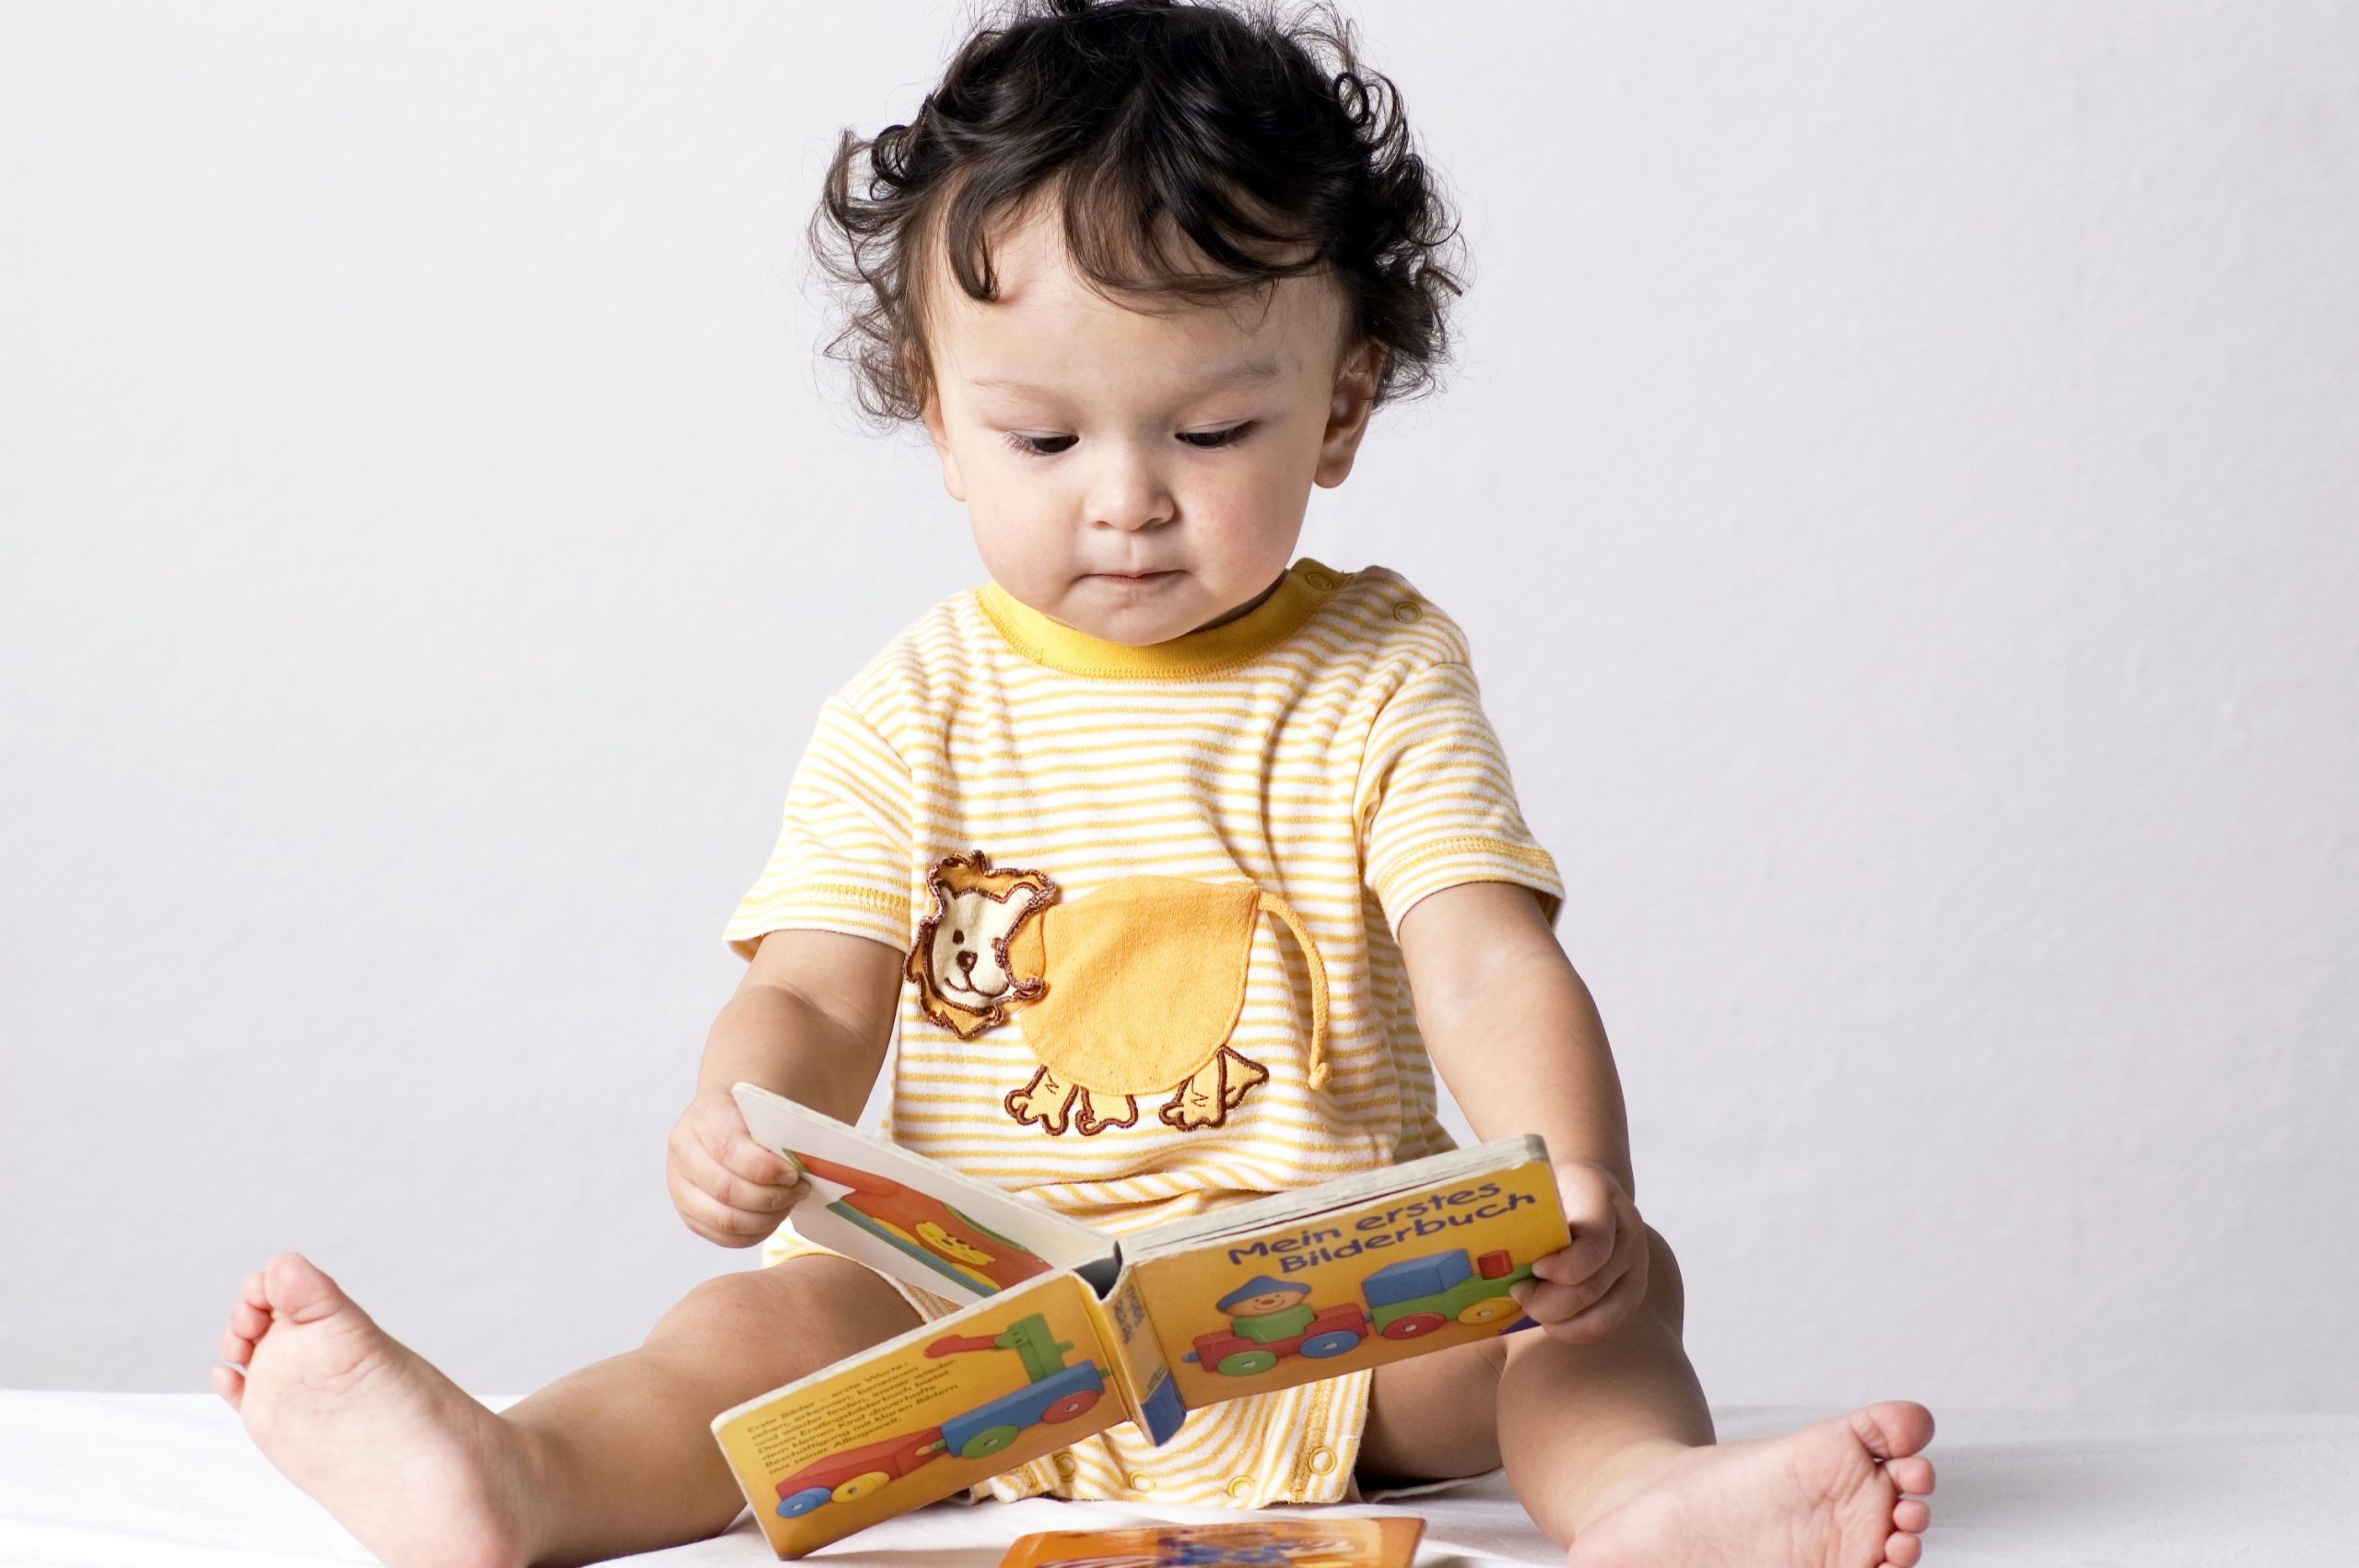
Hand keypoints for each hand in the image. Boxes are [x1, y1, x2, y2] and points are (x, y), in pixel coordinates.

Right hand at [666, 1087, 802, 1246]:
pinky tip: (774, 1217)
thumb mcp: (772, 1105)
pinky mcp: (689, 1211)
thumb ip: (786, 1126)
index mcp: (707, 1112)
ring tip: (789, 1203)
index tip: (793, 1174)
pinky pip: (723, 1236)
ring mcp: (681, 1183)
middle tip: (800, 1191)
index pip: (729, 1148)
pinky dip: (755, 1233)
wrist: (738, 1116)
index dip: (764, 1168)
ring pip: (724, 1219)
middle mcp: (685, 1148)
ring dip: (766, 1218)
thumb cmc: (763, 1112)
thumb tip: (810, 1159)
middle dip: (771, 1198)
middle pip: (727, 1189)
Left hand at [1510, 1159, 1649, 1343]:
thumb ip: (1519, 1214)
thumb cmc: (1547, 1193)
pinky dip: (1572, 1330)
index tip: (1534, 1268)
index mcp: (1600, 1194)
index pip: (1595, 1241)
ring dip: (1558, 1319)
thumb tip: (1476, 1248)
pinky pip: (1604, 1325)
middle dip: (1548, 1300)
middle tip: (1517, 1293)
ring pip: (1601, 1314)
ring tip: (1529, 1307)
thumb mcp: (1534, 1188)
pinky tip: (1549, 1320)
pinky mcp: (1632, 1292)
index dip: (1564, 1265)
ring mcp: (1636, 1264)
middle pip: (1592, 1284)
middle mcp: (1628, 1230)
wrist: (1583, 1190)